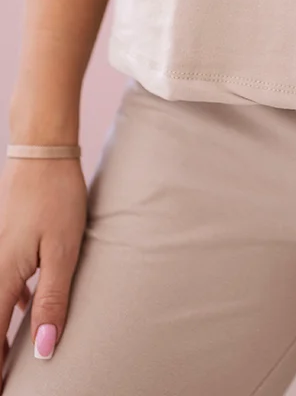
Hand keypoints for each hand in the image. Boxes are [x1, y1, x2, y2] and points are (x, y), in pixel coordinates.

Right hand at [0, 156, 86, 384]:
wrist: (43, 150)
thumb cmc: (56, 196)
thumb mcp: (62, 251)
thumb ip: (52, 300)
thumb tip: (42, 350)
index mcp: (2, 276)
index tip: (3, 392)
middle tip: (7, 381)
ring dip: (1, 332)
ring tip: (11, 358)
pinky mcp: (8, 242)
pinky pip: (4, 284)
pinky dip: (9, 305)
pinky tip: (24, 308)